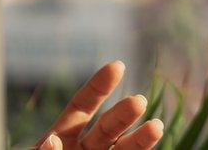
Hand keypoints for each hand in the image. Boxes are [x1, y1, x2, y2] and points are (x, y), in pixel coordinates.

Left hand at [34, 61, 162, 149]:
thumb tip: (52, 141)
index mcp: (61, 138)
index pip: (82, 106)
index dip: (99, 86)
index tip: (118, 65)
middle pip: (106, 128)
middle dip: (122, 115)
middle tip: (138, 102)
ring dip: (139, 141)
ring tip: (155, 126)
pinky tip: (150, 140)